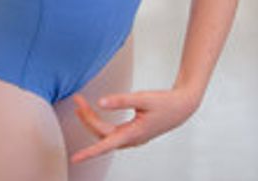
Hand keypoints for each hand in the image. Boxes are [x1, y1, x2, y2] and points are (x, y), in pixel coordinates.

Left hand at [69, 85, 199, 164]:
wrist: (182, 107)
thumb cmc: (165, 103)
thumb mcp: (143, 98)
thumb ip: (121, 100)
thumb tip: (100, 102)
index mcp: (133, 134)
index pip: (105, 144)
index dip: (89, 152)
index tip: (75, 158)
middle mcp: (131, 139)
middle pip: (101, 133)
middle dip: (87, 118)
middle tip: (78, 101)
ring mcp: (132, 138)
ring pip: (105, 133)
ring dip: (92, 121)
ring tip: (82, 106)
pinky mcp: (133, 133)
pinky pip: (111, 132)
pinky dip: (100, 122)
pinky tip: (96, 113)